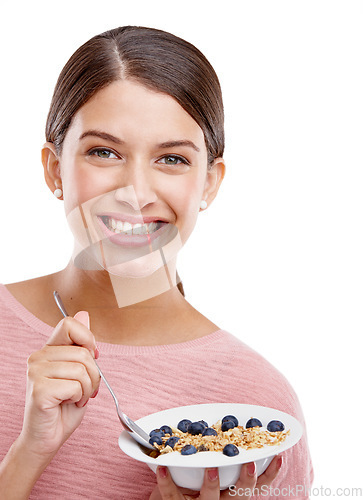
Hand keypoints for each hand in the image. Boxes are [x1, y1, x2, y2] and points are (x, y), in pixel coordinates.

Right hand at [18, 311, 99, 460]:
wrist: (47, 438)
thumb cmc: (63, 407)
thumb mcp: (78, 371)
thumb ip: (80, 344)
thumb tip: (84, 314)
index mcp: (48, 349)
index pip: (69, 323)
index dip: (88, 339)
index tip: (91, 358)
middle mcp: (38, 357)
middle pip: (84, 352)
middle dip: (94, 375)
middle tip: (84, 390)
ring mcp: (35, 372)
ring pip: (82, 369)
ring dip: (88, 389)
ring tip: (76, 397)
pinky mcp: (39, 390)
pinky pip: (75, 386)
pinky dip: (79, 398)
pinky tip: (67, 404)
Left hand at [149, 455, 282, 498]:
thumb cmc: (192, 488)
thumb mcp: (212, 476)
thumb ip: (221, 458)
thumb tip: (230, 427)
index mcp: (230, 493)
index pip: (258, 487)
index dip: (270, 474)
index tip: (279, 456)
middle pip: (239, 496)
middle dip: (246, 482)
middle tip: (249, 463)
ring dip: (211, 484)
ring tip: (211, 468)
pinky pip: (171, 495)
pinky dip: (166, 480)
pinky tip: (162, 466)